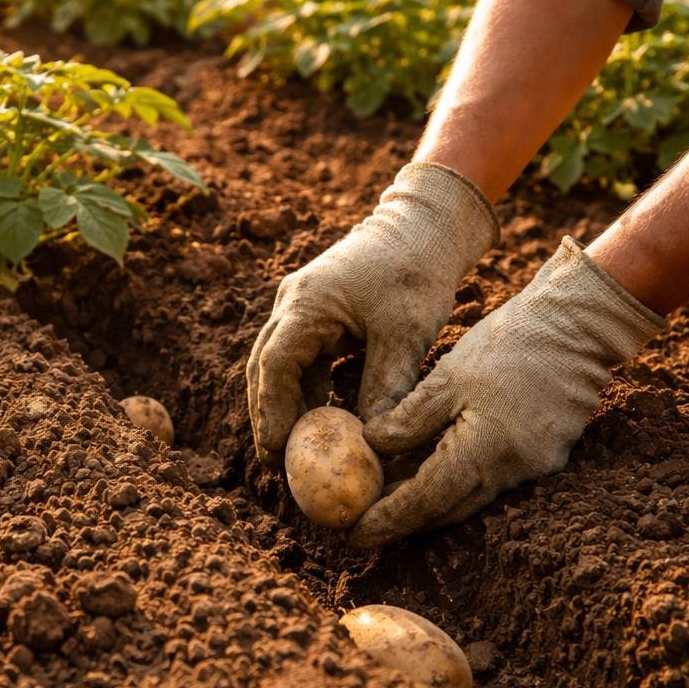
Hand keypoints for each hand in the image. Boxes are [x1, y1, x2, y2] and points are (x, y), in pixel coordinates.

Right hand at [246, 162, 498, 458]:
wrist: (424, 226)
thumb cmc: (416, 271)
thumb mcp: (405, 333)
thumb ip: (386, 386)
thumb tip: (375, 441)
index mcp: (307, 303)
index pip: (275, 365)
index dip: (272, 410)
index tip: (277, 449)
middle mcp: (292, 303)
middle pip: (264, 367)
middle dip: (267, 415)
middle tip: (275, 462)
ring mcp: (301, 305)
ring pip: (280, 364)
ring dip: (285, 404)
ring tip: (294, 450)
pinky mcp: (317, 312)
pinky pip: (300, 358)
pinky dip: (304, 389)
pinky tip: (319, 419)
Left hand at [351, 236, 662, 546]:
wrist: (580, 322)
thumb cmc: (510, 341)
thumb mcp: (448, 376)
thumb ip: (408, 419)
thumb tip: (371, 447)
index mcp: (486, 451)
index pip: (427, 501)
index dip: (389, 520)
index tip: (355, 536)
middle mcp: (515, 470)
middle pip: (449, 508)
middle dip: (406, 520)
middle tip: (365, 525)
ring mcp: (537, 465)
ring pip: (471, 495)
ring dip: (431, 500)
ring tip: (390, 499)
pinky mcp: (547, 452)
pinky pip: (493, 478)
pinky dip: (459, 479)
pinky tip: (432, 467)